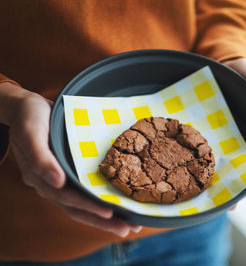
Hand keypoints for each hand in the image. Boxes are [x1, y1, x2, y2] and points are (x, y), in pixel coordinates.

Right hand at [0, 82, 141, 236]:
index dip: (88, 207)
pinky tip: (117, 204)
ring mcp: (59, 179)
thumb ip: (40, 157)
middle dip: (103, 221)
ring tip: (129, 224)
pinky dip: (100, 200)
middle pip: (78, 209)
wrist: (26, 107)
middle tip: (129, 229)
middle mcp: (51, 183)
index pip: (67, 199)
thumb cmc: (29, 116)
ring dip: (105, 216)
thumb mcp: (31, 131)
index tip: (110, 213)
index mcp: (41, 177)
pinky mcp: (68, 172)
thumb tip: (57, 182)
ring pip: (83, 204)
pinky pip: (85, 191)